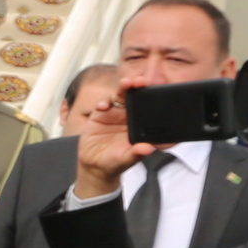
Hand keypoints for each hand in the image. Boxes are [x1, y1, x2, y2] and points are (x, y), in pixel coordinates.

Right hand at [72, 85, 150, 199]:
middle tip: (139, 81)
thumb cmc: (114, 162)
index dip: (149, 97)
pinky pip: (101, 104)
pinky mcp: (98, 116)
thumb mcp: (126, 160)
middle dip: (136, 86)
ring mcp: (112, 114)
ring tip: (125, 84)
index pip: (145, 106)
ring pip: (118, 96)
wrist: (94, 166)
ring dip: (122, 89)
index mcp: (138, 124)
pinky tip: (103, 106)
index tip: (153, 91)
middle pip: (132, 96)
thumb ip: (136, 154)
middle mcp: (127, 116)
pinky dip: (103, 102)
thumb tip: (148, 149)